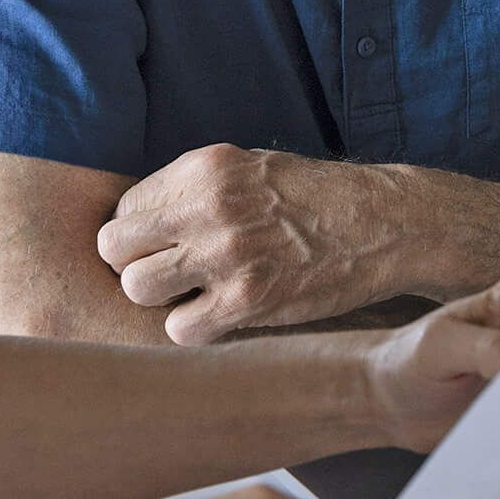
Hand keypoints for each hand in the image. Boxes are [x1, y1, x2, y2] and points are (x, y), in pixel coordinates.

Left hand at [100, 145, 397, 343]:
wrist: (383, 224)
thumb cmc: (316, 199)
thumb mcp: (250, 169)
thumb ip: (194, 190)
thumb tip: (139, 224)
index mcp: (204, 168)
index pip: (126, 209)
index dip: (140, 235)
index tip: (164, 247)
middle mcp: (208, 206)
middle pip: (115, 249)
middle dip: (135, 266)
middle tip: (168, 276)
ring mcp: (227, 254)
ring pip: (138, 289)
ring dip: (161, 300)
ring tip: (193, 297)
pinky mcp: (248, 300)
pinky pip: (180, 329)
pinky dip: (195, 330)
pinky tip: (221, 318)